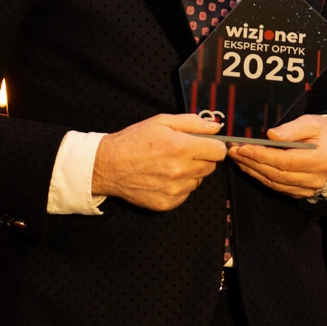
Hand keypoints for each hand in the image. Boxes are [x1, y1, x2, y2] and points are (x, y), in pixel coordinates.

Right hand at [91, 112, 227, 210]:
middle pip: (210, 167)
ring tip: (169, 165)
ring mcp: (174, 190)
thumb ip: (193, 123)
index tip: (206, 145)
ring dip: (190, 174)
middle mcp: (180, 171)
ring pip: (198, 181)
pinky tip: (163, 178)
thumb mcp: (162, 122)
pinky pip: (185, 194)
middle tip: (183, 153)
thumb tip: (216, 127)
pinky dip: (179, 187)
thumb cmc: (134, 141)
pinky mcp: (166, 203)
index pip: (218, 151)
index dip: (214, 146)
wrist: (108, 165)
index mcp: (181, 148)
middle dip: (201, 158)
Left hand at [229, 114, 326, 199]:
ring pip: (274, 183)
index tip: (242, 147)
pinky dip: (260, 176)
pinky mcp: (301, 192)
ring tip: (237, 157)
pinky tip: (249, 166)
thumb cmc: (323, 131)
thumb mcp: (311, 122)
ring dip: (252, 170)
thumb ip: (292, 129)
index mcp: (320, 160)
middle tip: (233, 151)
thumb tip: (271, 135)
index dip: (261, 155)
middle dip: (251, 162)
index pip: (284, 161)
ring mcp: (308, 189)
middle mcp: (315, 179)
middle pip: (276, 174)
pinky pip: (276, 187)